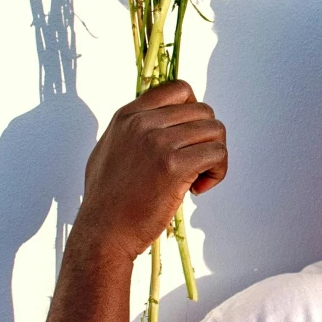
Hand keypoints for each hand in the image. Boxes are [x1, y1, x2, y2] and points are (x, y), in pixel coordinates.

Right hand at [71, 81, 226, 262]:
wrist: (103, 232)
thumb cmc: (106, 200)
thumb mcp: (110, 148)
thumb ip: (132, 129)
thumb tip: (159, 119)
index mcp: (128, 115)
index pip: (178, 89)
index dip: (193, 110)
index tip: (189, 136)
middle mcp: (143, 123)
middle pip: (203, 111)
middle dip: (207, 138)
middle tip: (194, 163)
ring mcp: (159, 143)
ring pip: (215, 131)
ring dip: (214, 155)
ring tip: (197, 178)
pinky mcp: (174, 167)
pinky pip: (217, 154)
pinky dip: (217, 172)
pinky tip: (198, 189)